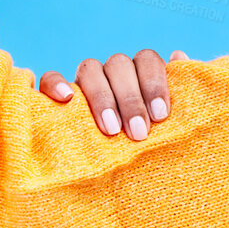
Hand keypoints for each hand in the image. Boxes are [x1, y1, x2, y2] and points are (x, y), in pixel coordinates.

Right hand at [34, 50, 188, 140]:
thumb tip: (179, 55)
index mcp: (140, 74)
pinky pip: (49, 78)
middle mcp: (112, 74)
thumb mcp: (167, 124)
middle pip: (120, 64)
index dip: (154, 83)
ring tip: (112, 130)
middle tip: (138, 132)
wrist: (114, 172)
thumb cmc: (148, 146)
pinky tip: (66, 98)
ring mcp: (83, 83)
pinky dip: (55, 83)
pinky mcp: (54, 96)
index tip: (161, 115)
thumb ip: (178, 92)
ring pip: (90, 69)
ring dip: (102, 97)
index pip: (146, 60)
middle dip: (131, 99)